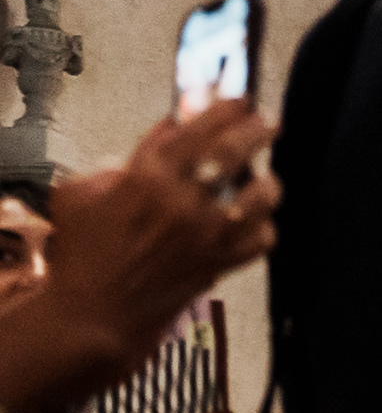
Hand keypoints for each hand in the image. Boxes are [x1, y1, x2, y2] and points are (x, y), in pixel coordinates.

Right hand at [11, 109, 281, 412]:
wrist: (96, 313)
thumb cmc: (83, 252)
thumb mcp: (81, 194)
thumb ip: (121, 163)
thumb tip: (165, 135)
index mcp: (145, 176)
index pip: (196, 128)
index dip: (224, 108)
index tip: (240, 98)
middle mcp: (182, 201)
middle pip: (234, 151)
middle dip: (257, 130)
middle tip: (268, 122)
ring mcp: (207, 234)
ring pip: (260, 196)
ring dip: (267, 182)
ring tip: (263, 178)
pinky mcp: (222, 264)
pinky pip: (263, 240)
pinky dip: (264, 228)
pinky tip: (256, 222)